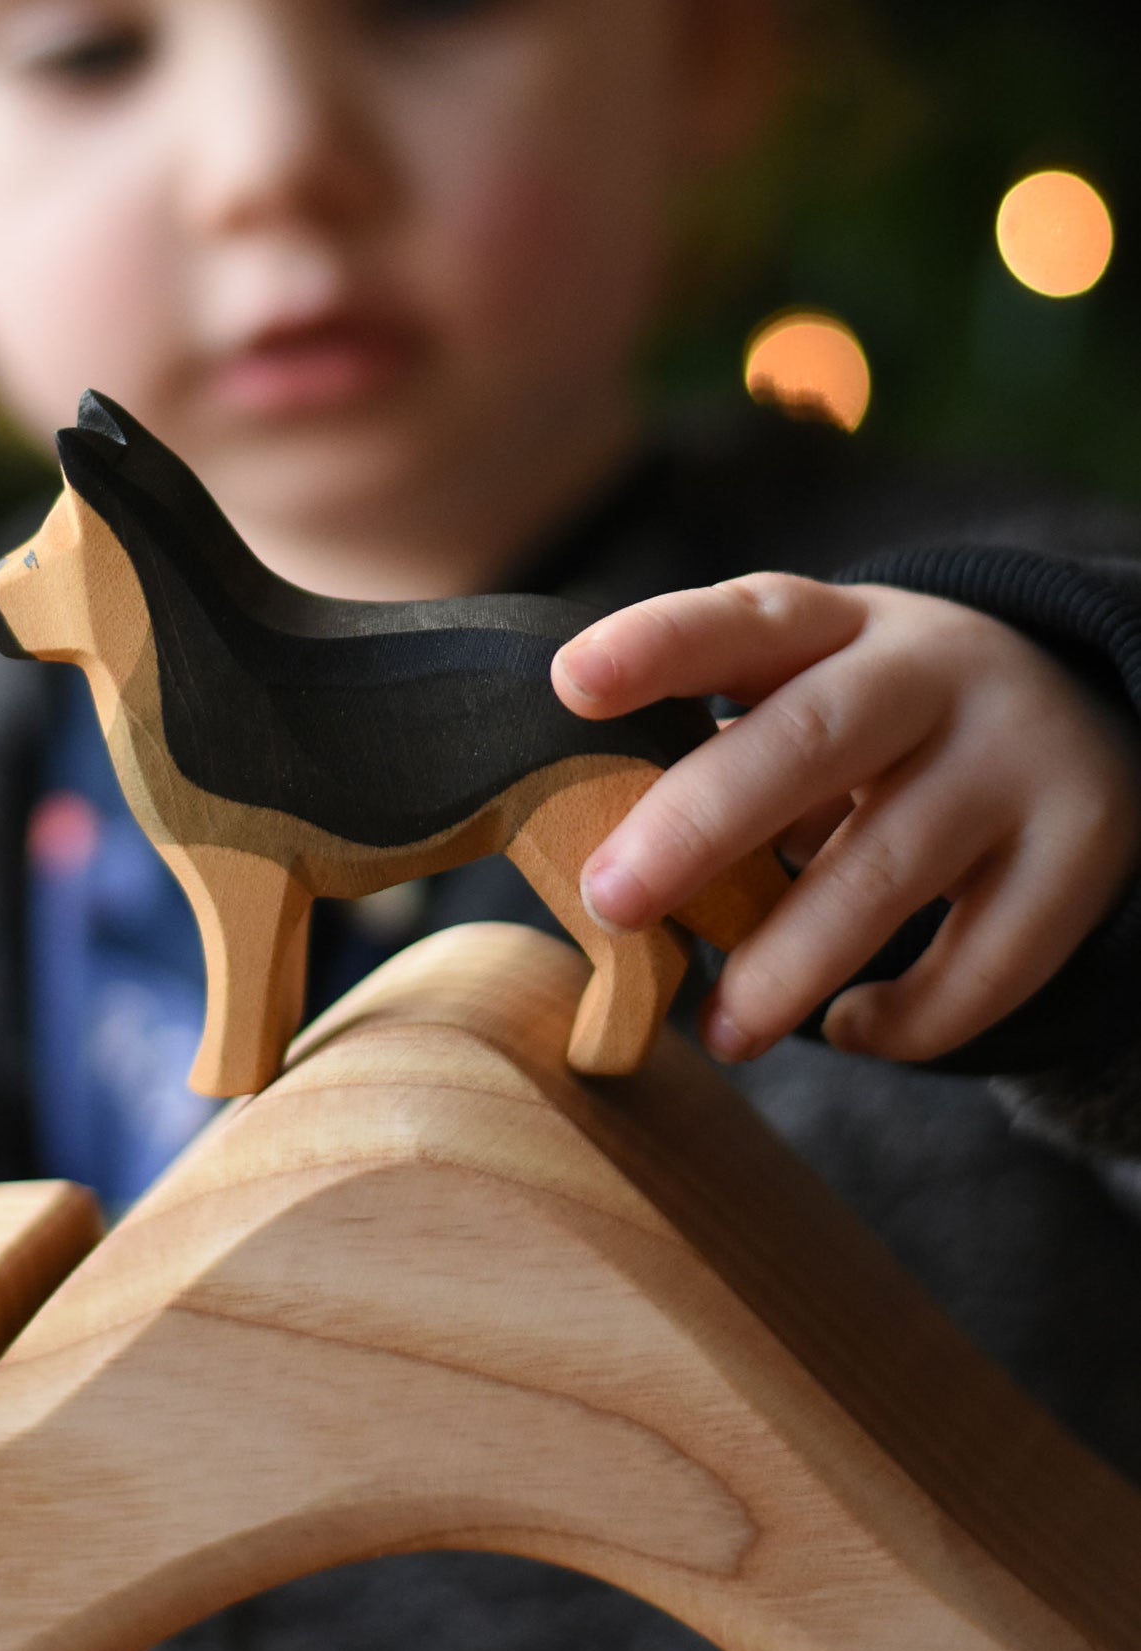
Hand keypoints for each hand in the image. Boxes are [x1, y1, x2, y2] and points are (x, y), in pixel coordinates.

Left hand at [550, 574, 1140, 1063]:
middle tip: (608, 902)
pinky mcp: (1078, 855)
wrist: (1080, 714)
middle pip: (809, 741)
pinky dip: (910, 1017)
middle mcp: (932, 672)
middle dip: (697, 826)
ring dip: (787, 964)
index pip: (742, 619)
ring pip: (887, 868)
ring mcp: (1014, 761)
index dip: (656, 647)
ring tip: (718, 1031)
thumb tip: (582, 853)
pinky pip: (988, 959)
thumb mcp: (807, 686)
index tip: (570, 684)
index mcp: (837, 624)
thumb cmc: (877, 718)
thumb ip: (712, 743)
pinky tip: (849, 1031)